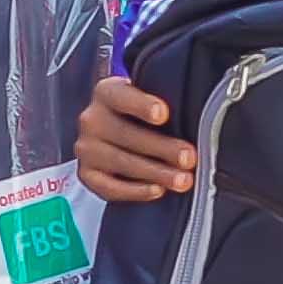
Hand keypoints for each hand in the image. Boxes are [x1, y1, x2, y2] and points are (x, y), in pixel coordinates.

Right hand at [73, 71, 194, 204]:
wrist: (117, 131)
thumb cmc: (141, 114)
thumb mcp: (149, 99)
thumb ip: (164, 103)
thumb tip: (196, 118)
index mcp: (106, 92)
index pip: (121, 96)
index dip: (141, 105)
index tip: (163, 114)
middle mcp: (91, 120)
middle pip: (126, 134)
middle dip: (161, 148)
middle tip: (188, 158)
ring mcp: (86, 149)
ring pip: (122, 162)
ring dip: (156, 173)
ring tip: (182, 180)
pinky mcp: (87, 175)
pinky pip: (110, 187)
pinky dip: (135, 191)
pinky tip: (157, 191)